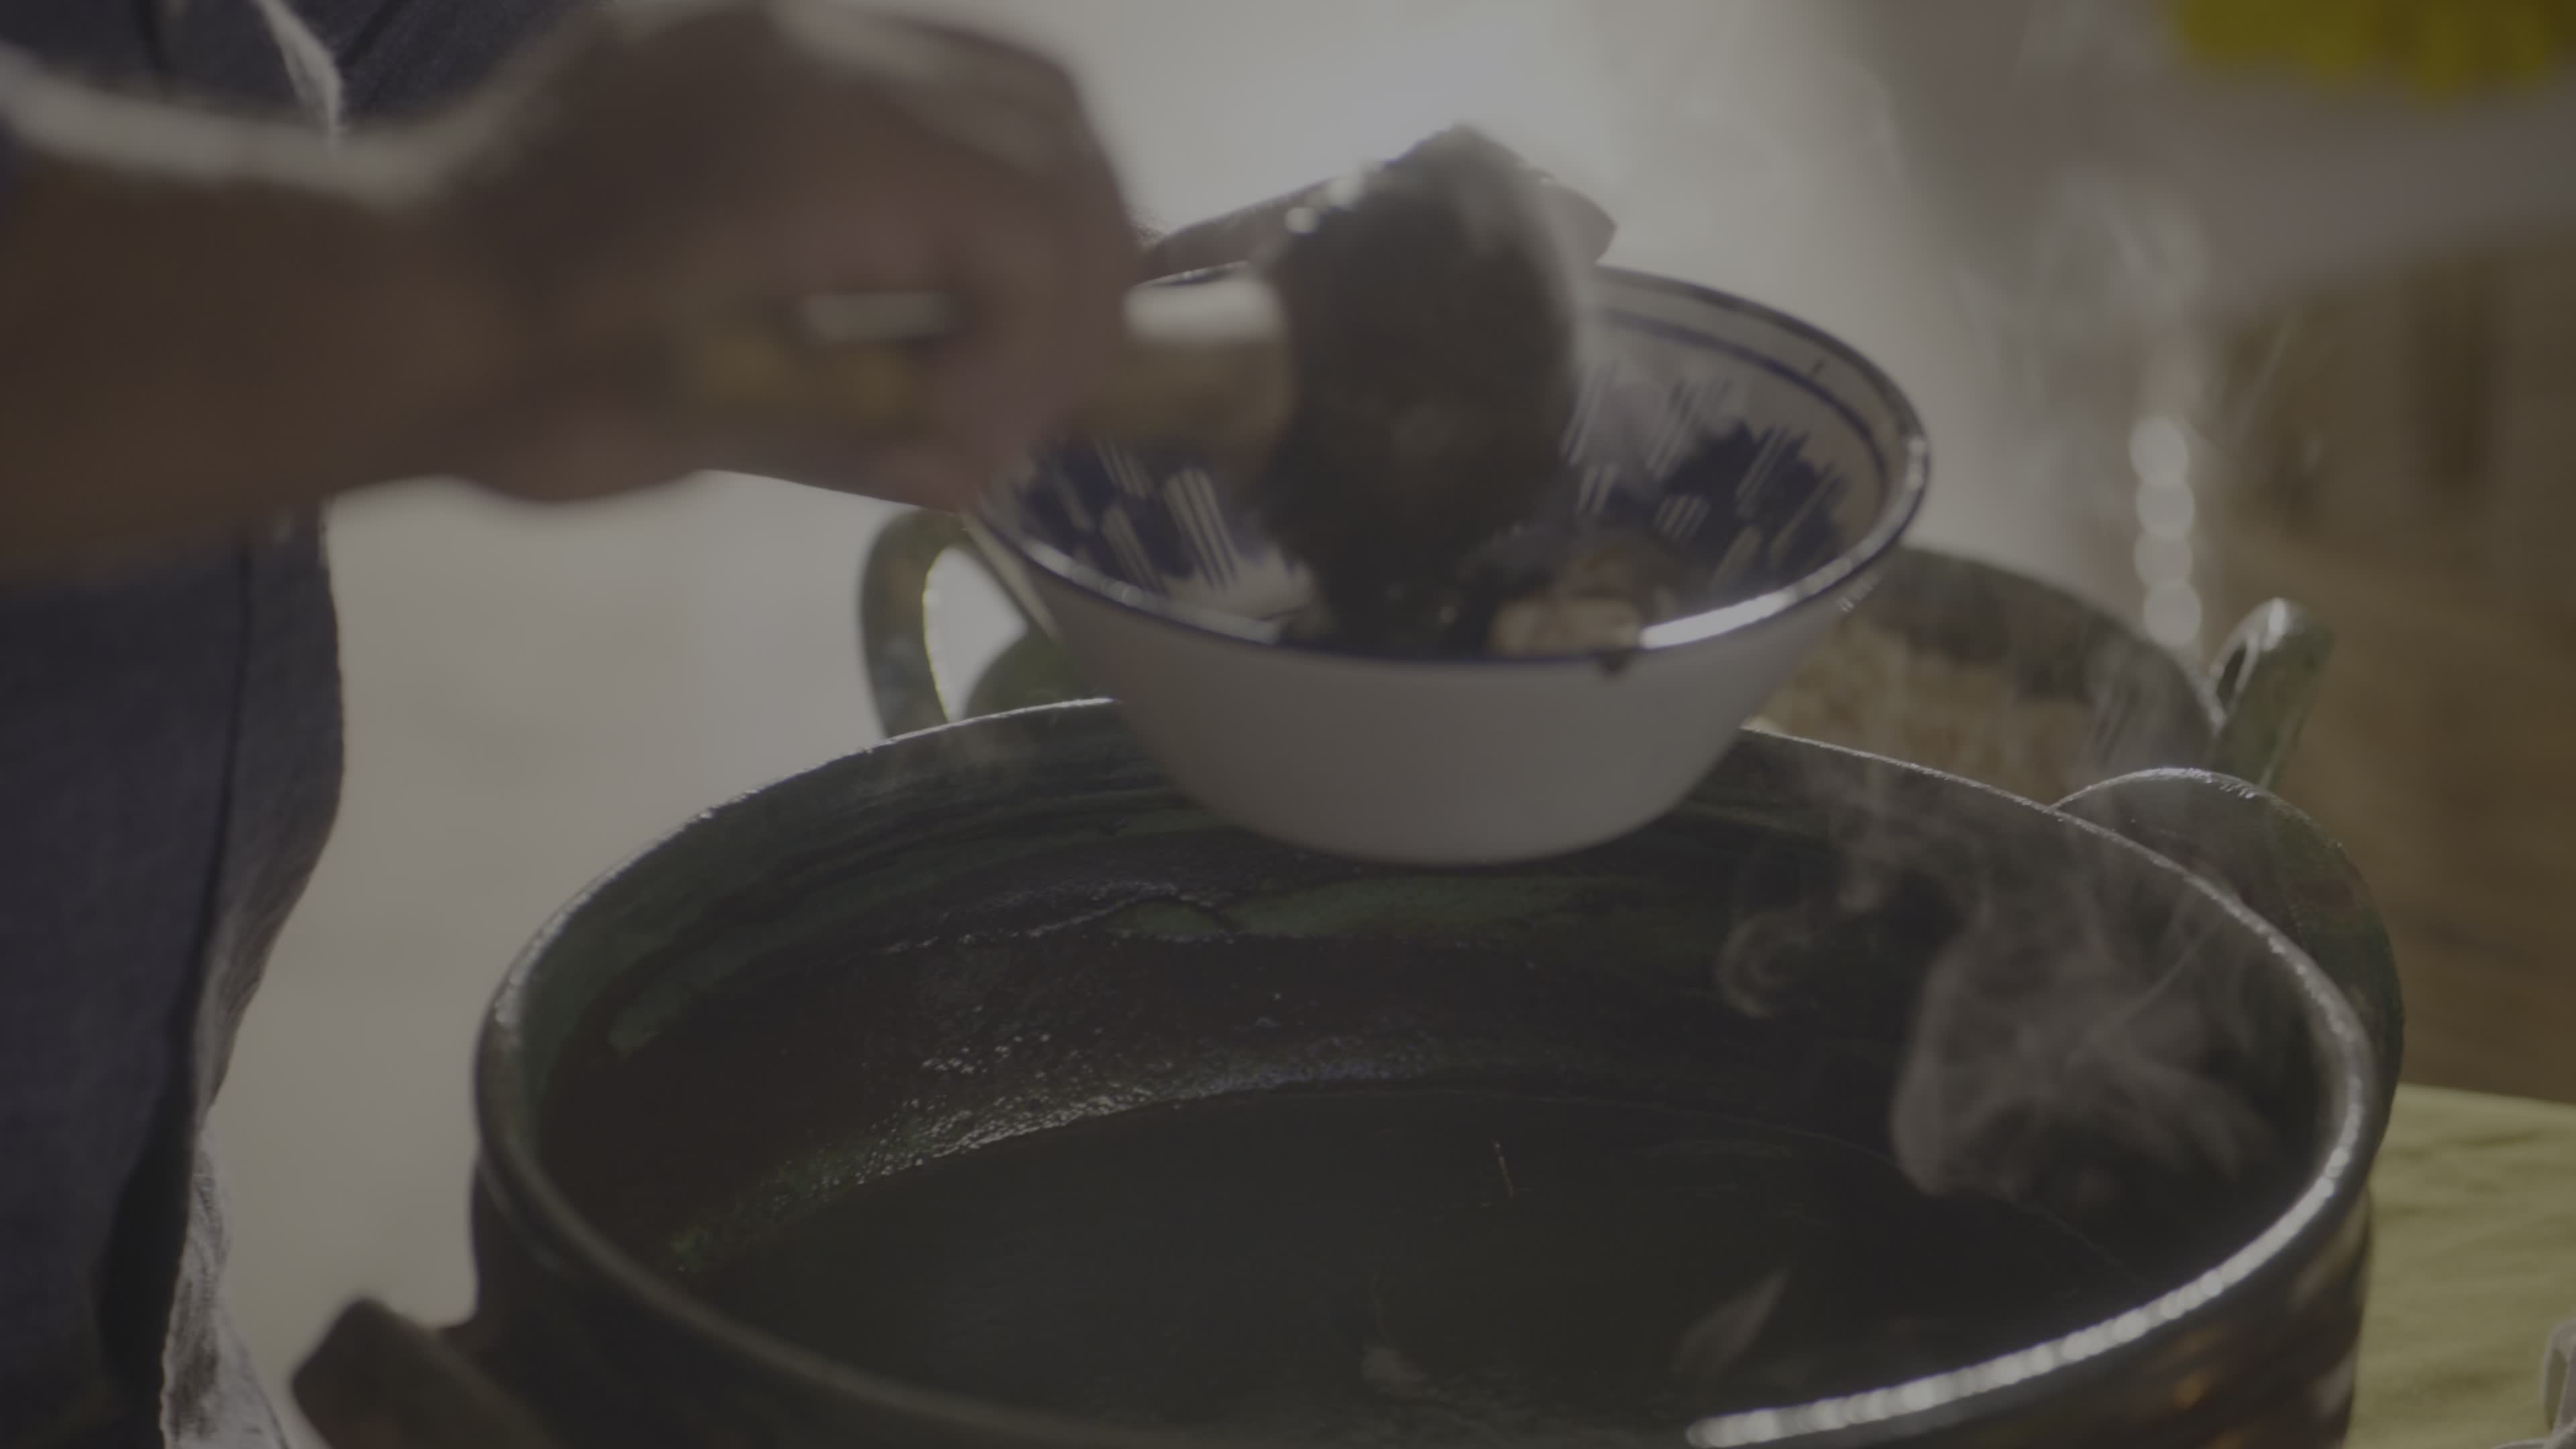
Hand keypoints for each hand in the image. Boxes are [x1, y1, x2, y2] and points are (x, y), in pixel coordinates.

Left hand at [428, 1, 1137, 511]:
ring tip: (991, 316)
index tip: (980, 439)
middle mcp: (823, 53)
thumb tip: (973, 462)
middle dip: (1076, 271)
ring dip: (1035, 204)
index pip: (1042, 230)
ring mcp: (784, 26)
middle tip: (1028, 384)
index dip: (1047, 351)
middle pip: (1057, 136)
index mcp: (823, 154)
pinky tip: (918, 249)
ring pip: (1008, 80)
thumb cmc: (533, 387)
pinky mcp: (747, 31)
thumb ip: (867, 430)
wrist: (381, 294)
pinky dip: (964, 155)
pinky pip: (922, 61)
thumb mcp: (712, 429)